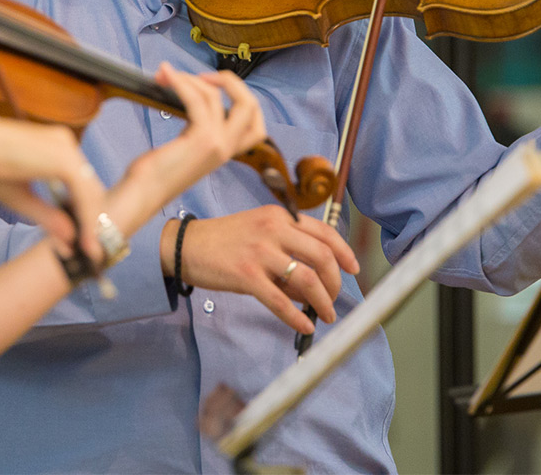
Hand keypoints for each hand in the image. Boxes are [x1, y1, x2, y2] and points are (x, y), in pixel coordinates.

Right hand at [0, 117, 104, 261]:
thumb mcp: (22, 198)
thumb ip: (48, 216)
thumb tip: (71, 238)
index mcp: (57, 148)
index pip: (80, 185)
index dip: (85, 214)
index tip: (84, 242)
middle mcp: (66, 143)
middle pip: (91, 189)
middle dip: (92, 222)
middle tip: (92, 252)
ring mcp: (67, 148)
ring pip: (91, 192)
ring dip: (91, 223)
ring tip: (89, 251)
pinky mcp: (63, 157)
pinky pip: (83, 192)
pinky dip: (85, 216)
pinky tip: (81, 238)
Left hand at [139, 63, 266, 194]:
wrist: (142, 194)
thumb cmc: (154, 174)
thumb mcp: (186, 148)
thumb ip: (197, 129)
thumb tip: (190, 94)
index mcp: (225, 152)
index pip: (256, 126)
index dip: (242, 99)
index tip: (215, 87)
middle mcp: (226, 148)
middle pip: (250, 105)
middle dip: (229, 81)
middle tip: (202, 75)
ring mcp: (216, 143)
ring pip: (214, 95)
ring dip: (189, 78)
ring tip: (167, 75)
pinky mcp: (200, 139)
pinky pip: (195, 99)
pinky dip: (180, 82)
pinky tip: (166, 76)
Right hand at [161, 205, 359, 333]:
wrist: (187, 246)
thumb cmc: (224, 240)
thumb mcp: (259, 232)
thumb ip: (287, 249)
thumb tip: (314, 284)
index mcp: (279, 216)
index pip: (325, 232)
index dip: (344, 253)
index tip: (353, 269)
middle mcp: (273, 229)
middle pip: (322, 257)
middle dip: (335, 283)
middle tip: (334, 299)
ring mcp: (260, 252)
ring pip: (307, 279)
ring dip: (322, 302)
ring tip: (325, 315)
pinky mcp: (246, 275)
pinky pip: (280, 300)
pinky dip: (297, 316)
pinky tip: (304, 325)